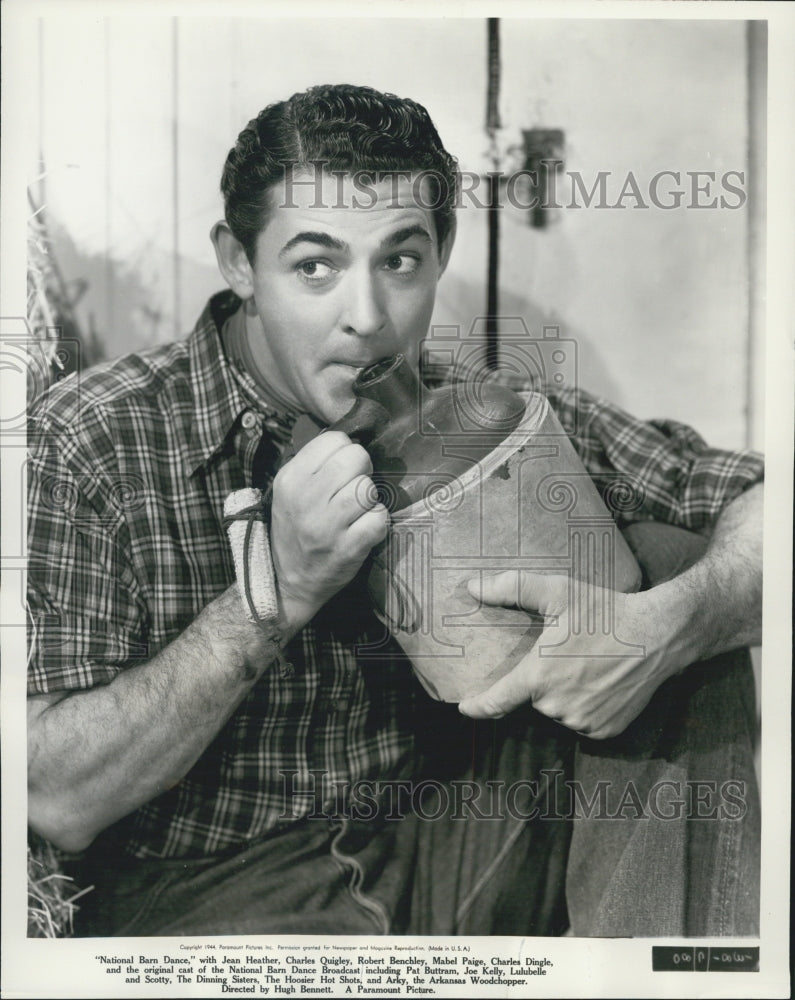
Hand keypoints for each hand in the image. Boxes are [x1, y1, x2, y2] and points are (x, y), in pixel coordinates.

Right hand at [270, 431, 387, 627]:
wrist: (287, 581)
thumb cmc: (295, 530)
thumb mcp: (291, 492)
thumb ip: (314, 465)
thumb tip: (351, 439)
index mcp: (290, 478)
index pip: (334, 439)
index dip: (345, 451)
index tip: (342, 470)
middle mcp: (306, 498)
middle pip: (356, 457)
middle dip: (362, 470)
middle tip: (354, 488)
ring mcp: (327, 525)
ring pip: (368, 488)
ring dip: (369, 499)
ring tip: (356, 512)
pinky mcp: (348, 547)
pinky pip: (380, 517)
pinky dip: (378, 522)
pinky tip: (364, 529)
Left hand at [458, 572, 681, 738]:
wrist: (658, 634)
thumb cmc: (604, 611)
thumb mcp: (556, 591)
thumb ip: (511, 588)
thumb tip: (471, 587)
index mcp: (538, 676)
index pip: (497, 701)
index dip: (478, 706)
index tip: (465, 708)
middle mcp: (556, 705)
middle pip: (535, 698)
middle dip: (542, 680)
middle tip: (565, 654)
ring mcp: (582, 721)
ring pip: (559, 711)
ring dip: (564, 694)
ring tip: (587, 665)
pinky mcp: (605, 731)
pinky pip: (583, 722)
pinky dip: (586, 707)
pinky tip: (601, 682)